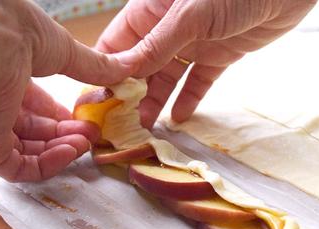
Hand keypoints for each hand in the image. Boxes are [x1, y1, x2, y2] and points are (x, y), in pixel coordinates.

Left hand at [0, 0, 130, 181]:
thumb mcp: (63, 49)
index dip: (65, 117)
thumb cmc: (15, 29)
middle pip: (37, 131)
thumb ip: (93, 67)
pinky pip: (17, 168)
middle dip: (69, 135)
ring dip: (63, 151)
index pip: (38, 108)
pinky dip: (48, 165)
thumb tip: (124, 70)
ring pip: (29, 152)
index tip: (88, 120)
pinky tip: (72, 151)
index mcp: (10, 77)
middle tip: (93, 134)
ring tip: (87, 143)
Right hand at [96, 0, 315, 127]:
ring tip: (148, 125)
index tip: (99, 100)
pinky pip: (198, 81)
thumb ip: (158, 44)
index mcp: (151, 11)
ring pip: (168, 77)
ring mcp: (195, 43)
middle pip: (141, 65)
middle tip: (124, 122)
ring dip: (157, 100)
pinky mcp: (219, 55)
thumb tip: (125, 71)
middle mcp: (169, 29)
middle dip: (131, 92)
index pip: (118, 44)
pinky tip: (179, 116)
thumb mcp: (189, 15)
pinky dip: (189, 98)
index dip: (106, 71)